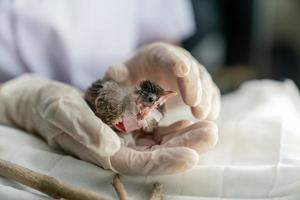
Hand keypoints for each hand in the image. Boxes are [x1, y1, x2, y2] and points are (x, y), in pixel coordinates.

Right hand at [0, 74, 216, 174]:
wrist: (48, 103)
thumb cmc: (51, 108)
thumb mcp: (63, 112)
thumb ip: (84, 129)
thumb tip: (110, 146)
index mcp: (104, 154)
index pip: (140, 164)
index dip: (166, 161)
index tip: (192, 156)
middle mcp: (120, 150)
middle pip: (158, 155)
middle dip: (186, 147)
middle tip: (212, 134)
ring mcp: (127, 140)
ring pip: (162, 143)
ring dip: (186, 136)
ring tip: (210, 126)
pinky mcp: (130, 129)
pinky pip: (156, 131)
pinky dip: (174, 128)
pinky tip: (190, 121)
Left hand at [104, 42, 220, 119]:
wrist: (147, 79)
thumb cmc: (134, 76)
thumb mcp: (122, 75)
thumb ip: (116, 74)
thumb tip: (113, 74)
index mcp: (158, 54)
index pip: (167, 55)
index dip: (175, 62)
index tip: (182, 71)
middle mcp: (179, 61)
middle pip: (190, 69)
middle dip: (193, 86)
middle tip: (193, 104)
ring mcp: (192, 74)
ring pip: (204, 82)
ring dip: (205, 98)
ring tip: (203, 115)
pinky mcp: (200, 87)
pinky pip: (210, 93)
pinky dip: (212, 103)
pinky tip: (211, 116)